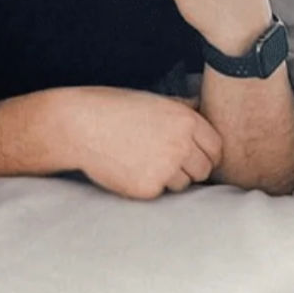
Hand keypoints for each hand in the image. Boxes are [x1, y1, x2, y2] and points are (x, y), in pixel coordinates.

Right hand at [56, 87, 222, 199]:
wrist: (77, 125)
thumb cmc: (111, 108)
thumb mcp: (151, 100)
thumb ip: (181, 107)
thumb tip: (202, 107)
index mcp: (185, 120)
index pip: (216, 147)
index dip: (206, 153)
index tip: (193, 156)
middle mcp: (181, 144)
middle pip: (204, 170)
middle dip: (189, 168)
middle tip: (165, 161)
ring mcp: (166, 168)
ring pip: (183, 184)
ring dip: (169, 178)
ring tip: (141, 161)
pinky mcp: (148, 187)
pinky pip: (159, 192)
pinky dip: (147, 185)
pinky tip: (128, 169)